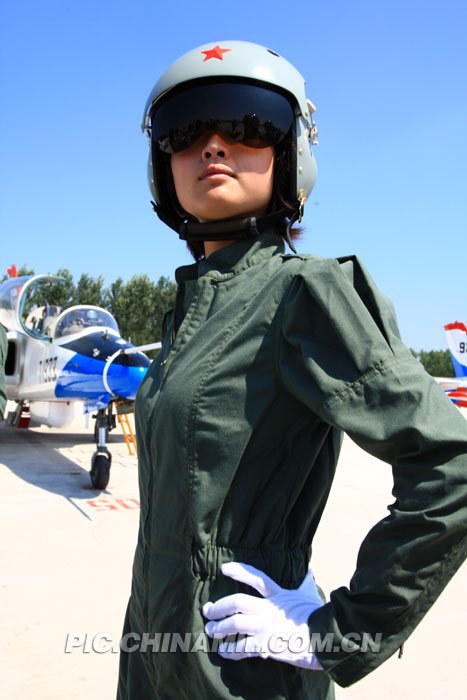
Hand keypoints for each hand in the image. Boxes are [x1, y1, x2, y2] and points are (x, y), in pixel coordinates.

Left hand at [203, 561, 323, 669]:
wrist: (324, 638)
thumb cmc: (318, 615)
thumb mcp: (310, 595)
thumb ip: (306, 582)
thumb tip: (311, 568)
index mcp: (278, 595)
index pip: (256, 578)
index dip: (239, 572)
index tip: (224, 569)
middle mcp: (268, 609)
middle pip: (237, 602)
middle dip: (219, 606)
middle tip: (207, 610)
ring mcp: (265, 626)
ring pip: (234, 624)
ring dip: (219, 628)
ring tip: (210, 630)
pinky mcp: (265, 645)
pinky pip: (241, 648)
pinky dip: (230, 650)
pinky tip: (223, 651)